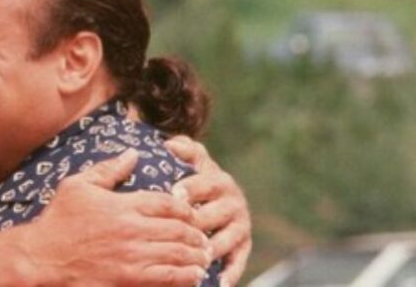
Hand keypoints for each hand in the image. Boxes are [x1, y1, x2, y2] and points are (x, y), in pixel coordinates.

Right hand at [25, 149, 211, 285]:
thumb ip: (108, 169)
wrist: (43, 256)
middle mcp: (132, 230)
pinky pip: (165, 279)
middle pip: (179, 229)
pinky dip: (184, 277)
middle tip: (205, 236)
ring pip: (177, 255)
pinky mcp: (128, 280)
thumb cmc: (59, 219)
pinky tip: (193, 277)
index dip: (186, 207)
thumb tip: (133, 154)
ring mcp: (132, 258)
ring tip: (205, 256)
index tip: (191, 211)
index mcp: (124, 205)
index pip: (168, 203)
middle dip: (197, 233)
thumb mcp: (78, 185)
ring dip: (196, 255)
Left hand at [165, 136, 251, 286]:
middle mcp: (233, 202)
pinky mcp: (244, 246)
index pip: (205, 183)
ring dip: (212, 249)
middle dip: (197, 223)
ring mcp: (240, 226)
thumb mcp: (194, 161)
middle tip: (181, 232)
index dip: (190, 187)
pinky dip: (230, 273)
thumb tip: (171, 143)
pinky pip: (238, 261)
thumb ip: (185, 148)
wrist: (219, 198)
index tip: (175, 193)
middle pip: (214, 214)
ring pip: (226, 239)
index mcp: (219, 180)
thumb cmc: (196, 178)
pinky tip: (218, 284)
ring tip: (198, 258)